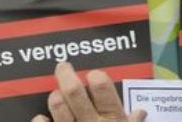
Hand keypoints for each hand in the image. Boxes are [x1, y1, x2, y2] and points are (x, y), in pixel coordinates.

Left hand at [31, 62, 146, 121]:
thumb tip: (140, 112)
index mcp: (113, 120)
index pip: (104, 89)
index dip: (97, 78)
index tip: (93, 74)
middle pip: (74, 92)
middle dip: (65, 74)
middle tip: (62, 66)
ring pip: (59, 107)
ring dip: (55, 98)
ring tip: (55, 94)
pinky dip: (41, 121)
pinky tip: (41, 118)